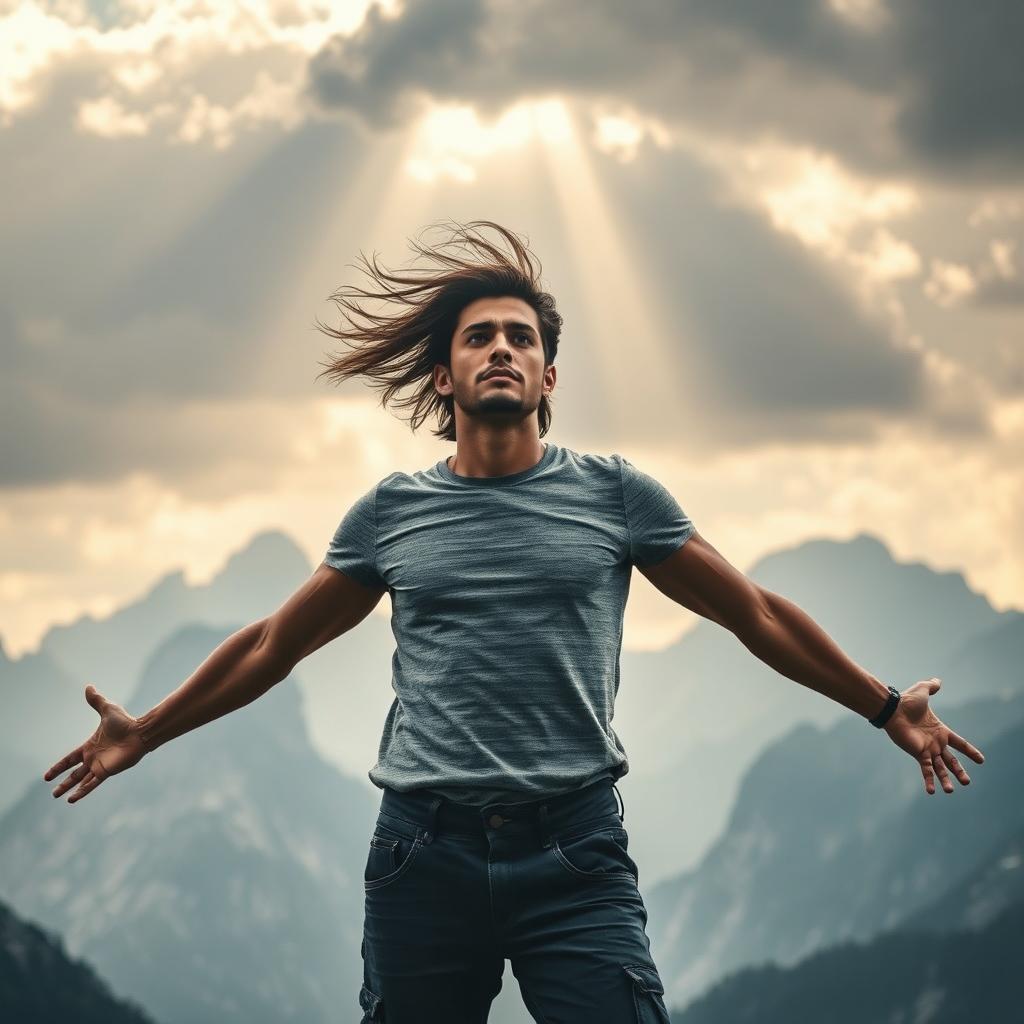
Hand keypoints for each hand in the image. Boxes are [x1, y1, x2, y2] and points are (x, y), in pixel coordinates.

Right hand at [43, 684, 148, 802]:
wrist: (140, 732)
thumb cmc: (126, 722)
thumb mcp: (107, 710)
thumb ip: (97, 701)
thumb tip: (88, 687)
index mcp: (90, 747)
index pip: (70, 759)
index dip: (59, 767)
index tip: (47, 775)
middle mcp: (93, 758)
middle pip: (74, 774)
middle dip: (63, 782)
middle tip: (52, 793)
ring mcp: (100, 766)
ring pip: (81, 781)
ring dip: (69, 788)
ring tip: (57, 796)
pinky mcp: (106, 771)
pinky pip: (91, 784)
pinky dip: (82, 791)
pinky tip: (72, 799)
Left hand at [883, 677, 984, 794]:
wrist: (893, 708)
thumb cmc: (906, 700)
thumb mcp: (923, 690)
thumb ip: (931, 687)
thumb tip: (937, 680)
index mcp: (940, 731)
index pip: (960, 743)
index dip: (970, 751)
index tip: (981, 760)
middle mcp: (935, 742)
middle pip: (951, 760)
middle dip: (959, 771)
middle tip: (967, 783)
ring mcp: (927, 749)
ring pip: (940, 768)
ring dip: (945, 780)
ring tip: (950, 791)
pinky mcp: (918, 753)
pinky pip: (926, 769)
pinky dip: (929, 780)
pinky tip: (931, 792)